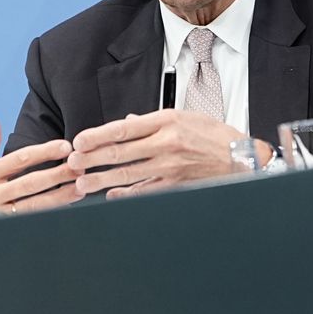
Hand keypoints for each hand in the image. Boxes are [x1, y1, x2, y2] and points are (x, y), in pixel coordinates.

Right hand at [0, 113, 77, 225]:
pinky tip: (67, 211)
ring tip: (81, 188)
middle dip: (57, 174)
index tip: (65, 146)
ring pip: (33, 206)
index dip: (43, 152)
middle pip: (29, 183)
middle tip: (80, 167)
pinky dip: (49, 217)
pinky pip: (30, 223)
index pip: (18, 160)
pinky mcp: (1, 233)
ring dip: (59, 197)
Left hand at [67, 109, 265, 198]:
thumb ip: (152, 122)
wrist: (241, 158)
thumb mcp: (184, 117)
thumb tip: (127, 125)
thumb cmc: (213, 135)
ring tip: (82, 184)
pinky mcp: (176, 184)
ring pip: (129, 174)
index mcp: (166, 121)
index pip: (124, 129)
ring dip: (103, 180)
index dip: (98, 136)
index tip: (79, 141)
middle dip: (93, 159)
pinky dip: (127, 194)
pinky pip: (146, 191)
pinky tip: (112, 196)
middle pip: (121, 152)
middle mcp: (166, 143)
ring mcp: (171, 167)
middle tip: (72, 164)